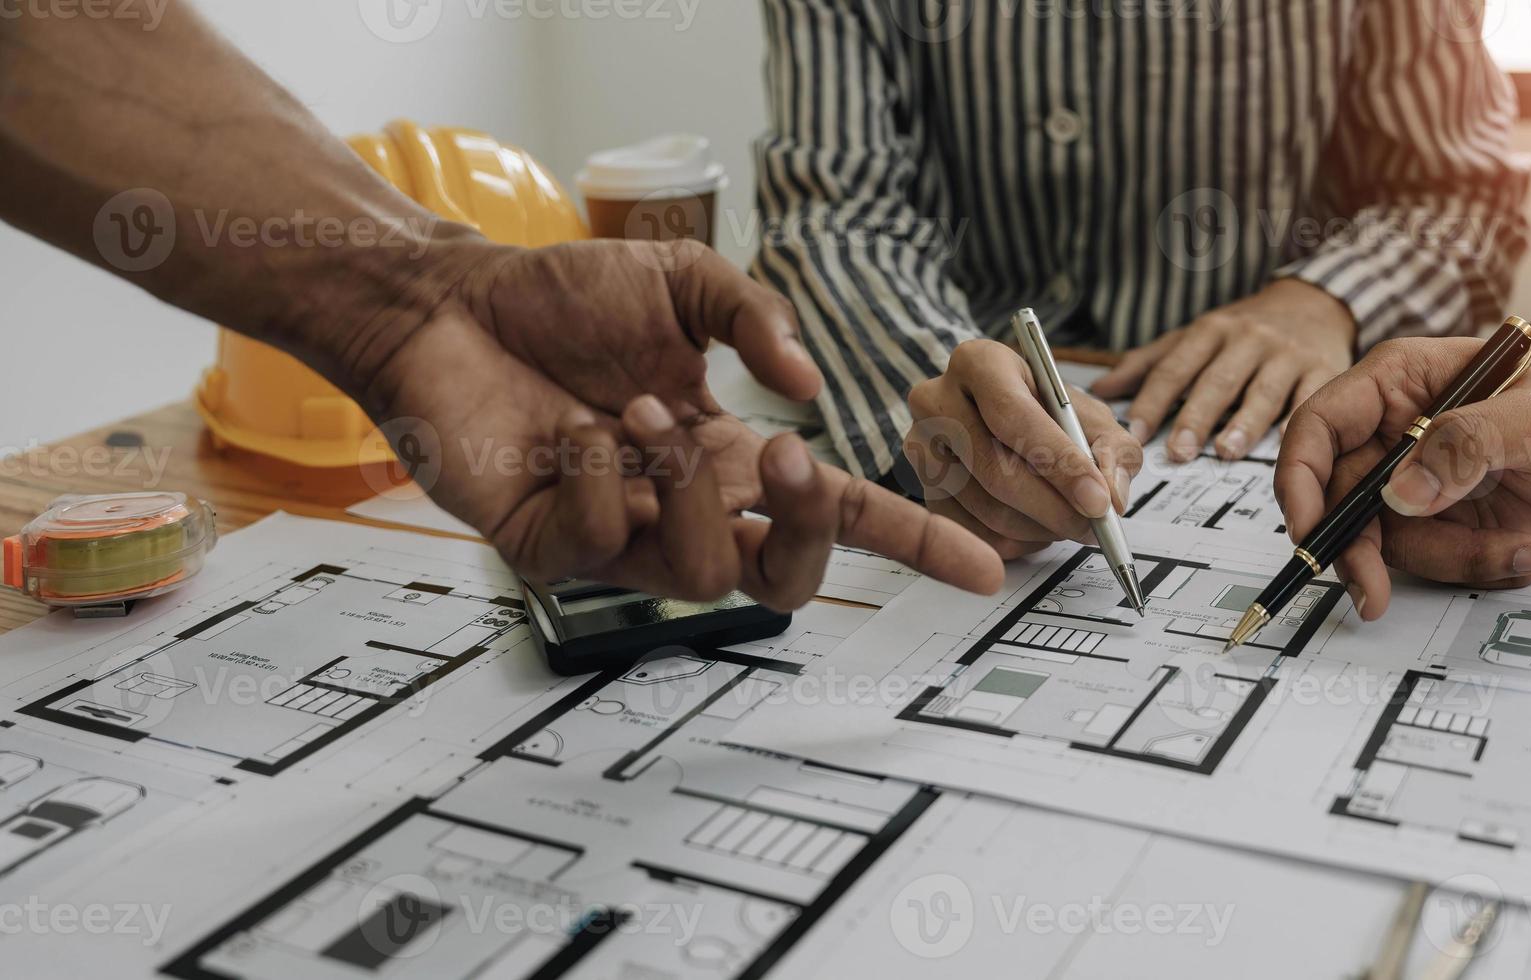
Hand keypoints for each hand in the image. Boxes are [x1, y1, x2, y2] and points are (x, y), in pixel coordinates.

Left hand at [349, 238, 1004, 605]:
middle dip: (806, 521)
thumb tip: (807, 384)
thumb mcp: (684, 280)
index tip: (986, 569)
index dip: (916, 546)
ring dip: (687, 482)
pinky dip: (602, 473)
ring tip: (639, 412)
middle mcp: (690, 507)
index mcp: (735, 456)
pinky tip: (574, 432)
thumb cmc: (562, 298)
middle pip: (789, 579)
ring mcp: (623, 538)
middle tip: (783, 449)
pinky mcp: (553, 553)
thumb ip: (758, 320)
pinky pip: (607, 543)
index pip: (841, 516)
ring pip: (705, 574)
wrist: (451, 306)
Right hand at [903, 339, 1142, 559]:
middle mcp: (937, 400)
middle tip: (1095, 527)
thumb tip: (1110, 496)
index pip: (1015, 417)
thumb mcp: (1090, 415)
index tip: (1098, 500)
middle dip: (1056, 508)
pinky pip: (973, 536)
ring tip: (1068, 520)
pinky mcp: (922, 492)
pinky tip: (1037, 526)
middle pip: (996, 471)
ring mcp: (921, 450)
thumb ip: (1112, 449)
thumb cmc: (1046, 413)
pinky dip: (1018, 543)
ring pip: (987, 511)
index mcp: (979, 363)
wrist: (999, 420)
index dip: (1060, 463)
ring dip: (1041, 528)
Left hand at [1089, 279, 1354, 462]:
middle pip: (1217, 381)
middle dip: (1195, 417)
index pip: (1175, 368)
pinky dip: (1298, 419)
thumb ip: (1149, 364)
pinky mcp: (1322, 369)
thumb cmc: (1245, 329)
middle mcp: (1247, 339)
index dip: (1153, 401)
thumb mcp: (1195, 336)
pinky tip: (1286, 441)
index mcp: (1211, 331)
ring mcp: (1287, 355)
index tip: (1135, 432)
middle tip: (1177, 450)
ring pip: (1262, 390)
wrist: (1312, 304)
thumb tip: (1101, 390)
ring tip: (1226, 450)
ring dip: (1244, 422)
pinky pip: (1309, 396)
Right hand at [1275, 338, 1530, 619]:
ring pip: (1390, 543)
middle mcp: (1390, 436)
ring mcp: (1411, 485)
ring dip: (1454, 558)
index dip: (1298, 478)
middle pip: (1339, 501)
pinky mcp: (1437, 524)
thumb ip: (1467, 444)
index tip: (1308, 529)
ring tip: (1527, 546)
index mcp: (1397, 384)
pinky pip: (1435, 561)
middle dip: (1359, 553)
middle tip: (1373, 596)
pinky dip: (1482, 566)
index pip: (1318, 427)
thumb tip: (1401, 495)